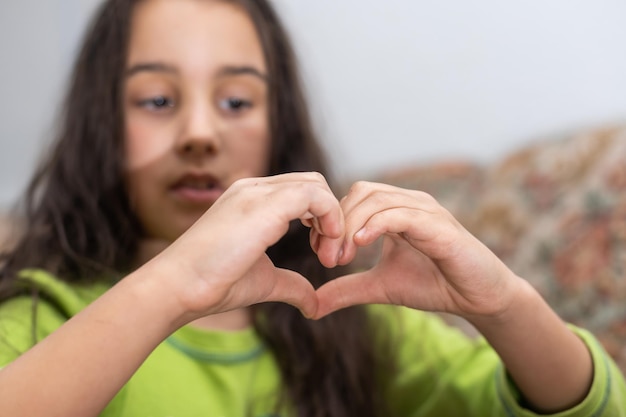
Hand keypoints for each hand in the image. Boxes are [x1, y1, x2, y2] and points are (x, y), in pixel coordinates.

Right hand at [146, 172, 343, 323]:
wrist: (179, 287)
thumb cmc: (214, 283)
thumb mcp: (264, 280)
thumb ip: (292, 284)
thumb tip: (314, 304)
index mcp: (252, 199)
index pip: (302, 191)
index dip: (321, 218)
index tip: (322, 253)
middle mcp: (255, 189)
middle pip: (313, 183)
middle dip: (332, 216)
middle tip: (329, 255)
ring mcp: (258, 193)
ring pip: (317, 185)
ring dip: (334, 219)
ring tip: (326, 255)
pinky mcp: (265, 205)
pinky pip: (315, 195)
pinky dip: (331, 217)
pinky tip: (323, 246)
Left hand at [313, 181, 520, 319]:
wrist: (477, 298)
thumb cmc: (434, 284)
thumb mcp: (381, 287)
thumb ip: (348, 289)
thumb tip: (312, 304)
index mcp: (395, 210)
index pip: (353, 198)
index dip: (332, 221)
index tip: (319, 252)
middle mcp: (409, 203)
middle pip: (361, 193)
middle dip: (337, 223)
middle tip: (327, 258)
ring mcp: (426, 211)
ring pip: (377, 200)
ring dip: (351, 226)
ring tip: (340, 257)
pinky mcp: (440, 226)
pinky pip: (402, 214)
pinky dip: (377, 225)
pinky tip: (360, 244)